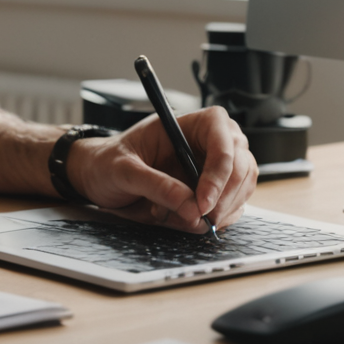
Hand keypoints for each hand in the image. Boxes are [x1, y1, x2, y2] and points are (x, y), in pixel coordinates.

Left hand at [68, 107, 257, 233]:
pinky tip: (184, 220)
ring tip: (178, 216)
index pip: (223, 137)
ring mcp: (215, 167)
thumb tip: (191, 208)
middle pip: (242, 165)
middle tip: (201, 220)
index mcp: (190, 123)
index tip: (203, 201)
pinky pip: (231, 207)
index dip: (219, 169)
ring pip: (241, 189)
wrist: (102, 176)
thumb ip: (156, 185)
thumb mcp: (123, 170)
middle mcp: (209, 142)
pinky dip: (214, 220)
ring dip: (218, 211)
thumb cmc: (110, 161)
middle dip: (224, 197)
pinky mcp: (214, 190)